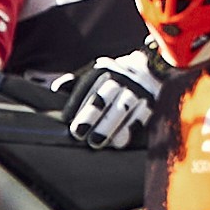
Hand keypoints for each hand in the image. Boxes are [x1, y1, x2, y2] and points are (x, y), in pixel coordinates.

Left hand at [52, 48, 172, 154]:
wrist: (152, 68)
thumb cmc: (115, 76)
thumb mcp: (96, 73)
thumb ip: (77, 82)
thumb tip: (57, 89)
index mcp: (105, 69)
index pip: (88, 85)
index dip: (76, 102)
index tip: (66, 119)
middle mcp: (122, 77)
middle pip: (105, 95)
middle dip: (91, 114)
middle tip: (78, 133)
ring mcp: (139, 89)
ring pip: (123, 107)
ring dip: (109, 126)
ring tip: (96, 142)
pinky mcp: (152, 102)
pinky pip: (141, 116)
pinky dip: (130, 129)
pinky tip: (118, 142)